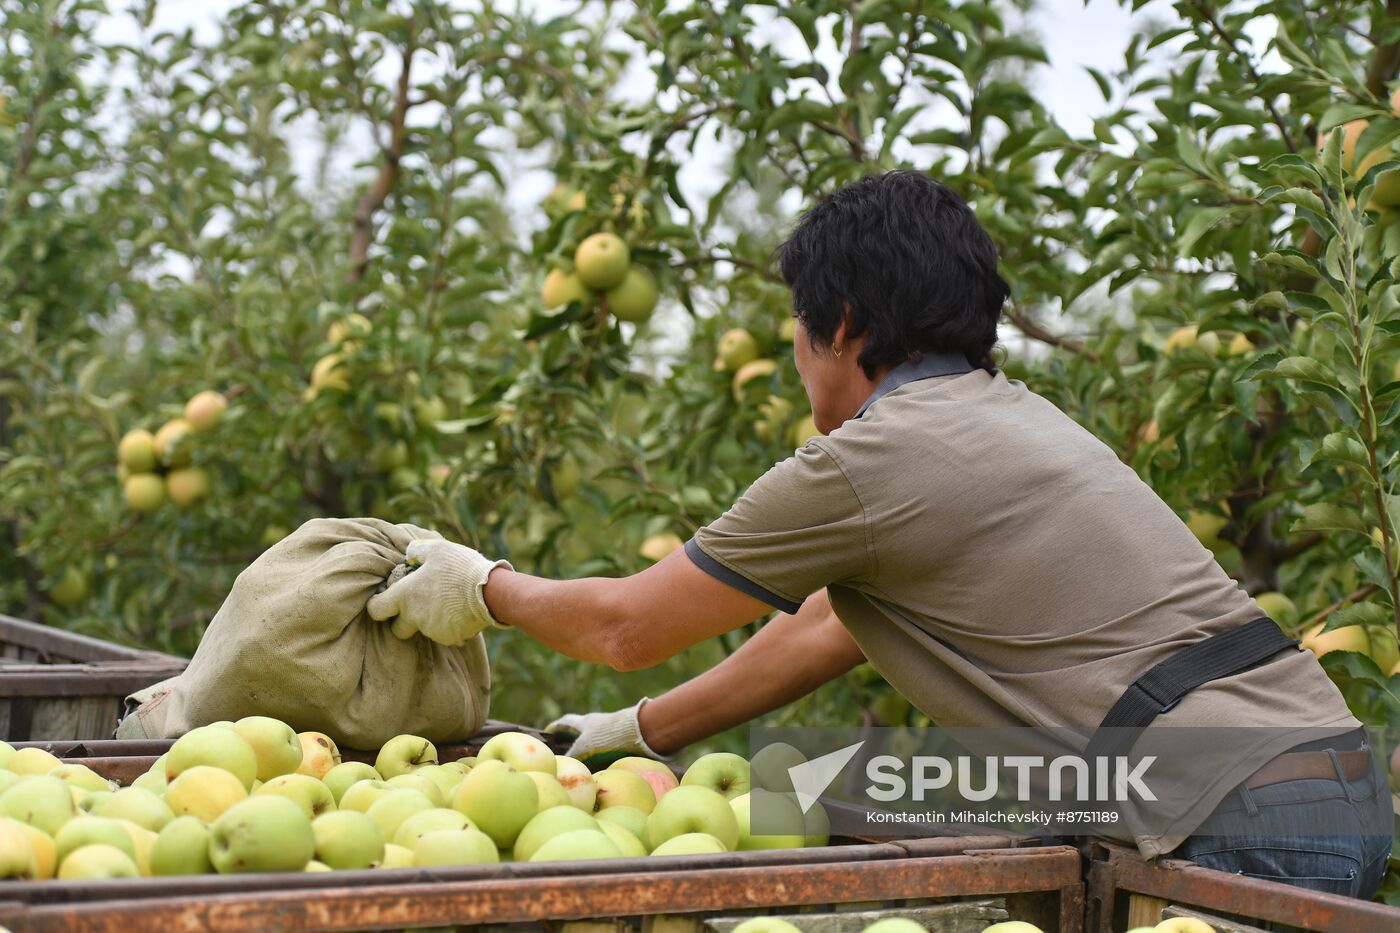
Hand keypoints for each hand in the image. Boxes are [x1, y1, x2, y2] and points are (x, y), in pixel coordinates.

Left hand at [366, 539, 510, 645]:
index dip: (377, 605)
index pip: (376, 610)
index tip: (386, 600)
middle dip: (403, 621)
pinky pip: (444, 634)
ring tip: (447, 603)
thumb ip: (416, 550)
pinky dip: (449, 626)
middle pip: (397, 629)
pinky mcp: (450, 638)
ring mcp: (432, 631)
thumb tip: (410, 554)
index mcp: (404, 596)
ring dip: (429, 620)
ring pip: (423, 631)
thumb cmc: (459, 567)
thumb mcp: (436, 548)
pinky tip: (460, 611)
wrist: (490, 592)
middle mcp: (414, 618)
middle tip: (417, 606)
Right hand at [545, 699, 666, 769]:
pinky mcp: (625, 741)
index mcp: (586, 722)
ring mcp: (613, 732)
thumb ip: (572, 758)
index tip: (548, 731)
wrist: (640, 732)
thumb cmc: (608, 737)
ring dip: (590, 753)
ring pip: (597, 743)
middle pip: (582, 732)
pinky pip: (611, 752)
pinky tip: (604, 771)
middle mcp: (599, 724)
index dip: (556, 728)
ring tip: (585, 767)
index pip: (567, 723)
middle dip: (574, 742)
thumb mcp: (584, 749)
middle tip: (567, 753)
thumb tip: (560, 767)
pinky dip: (605, 760)